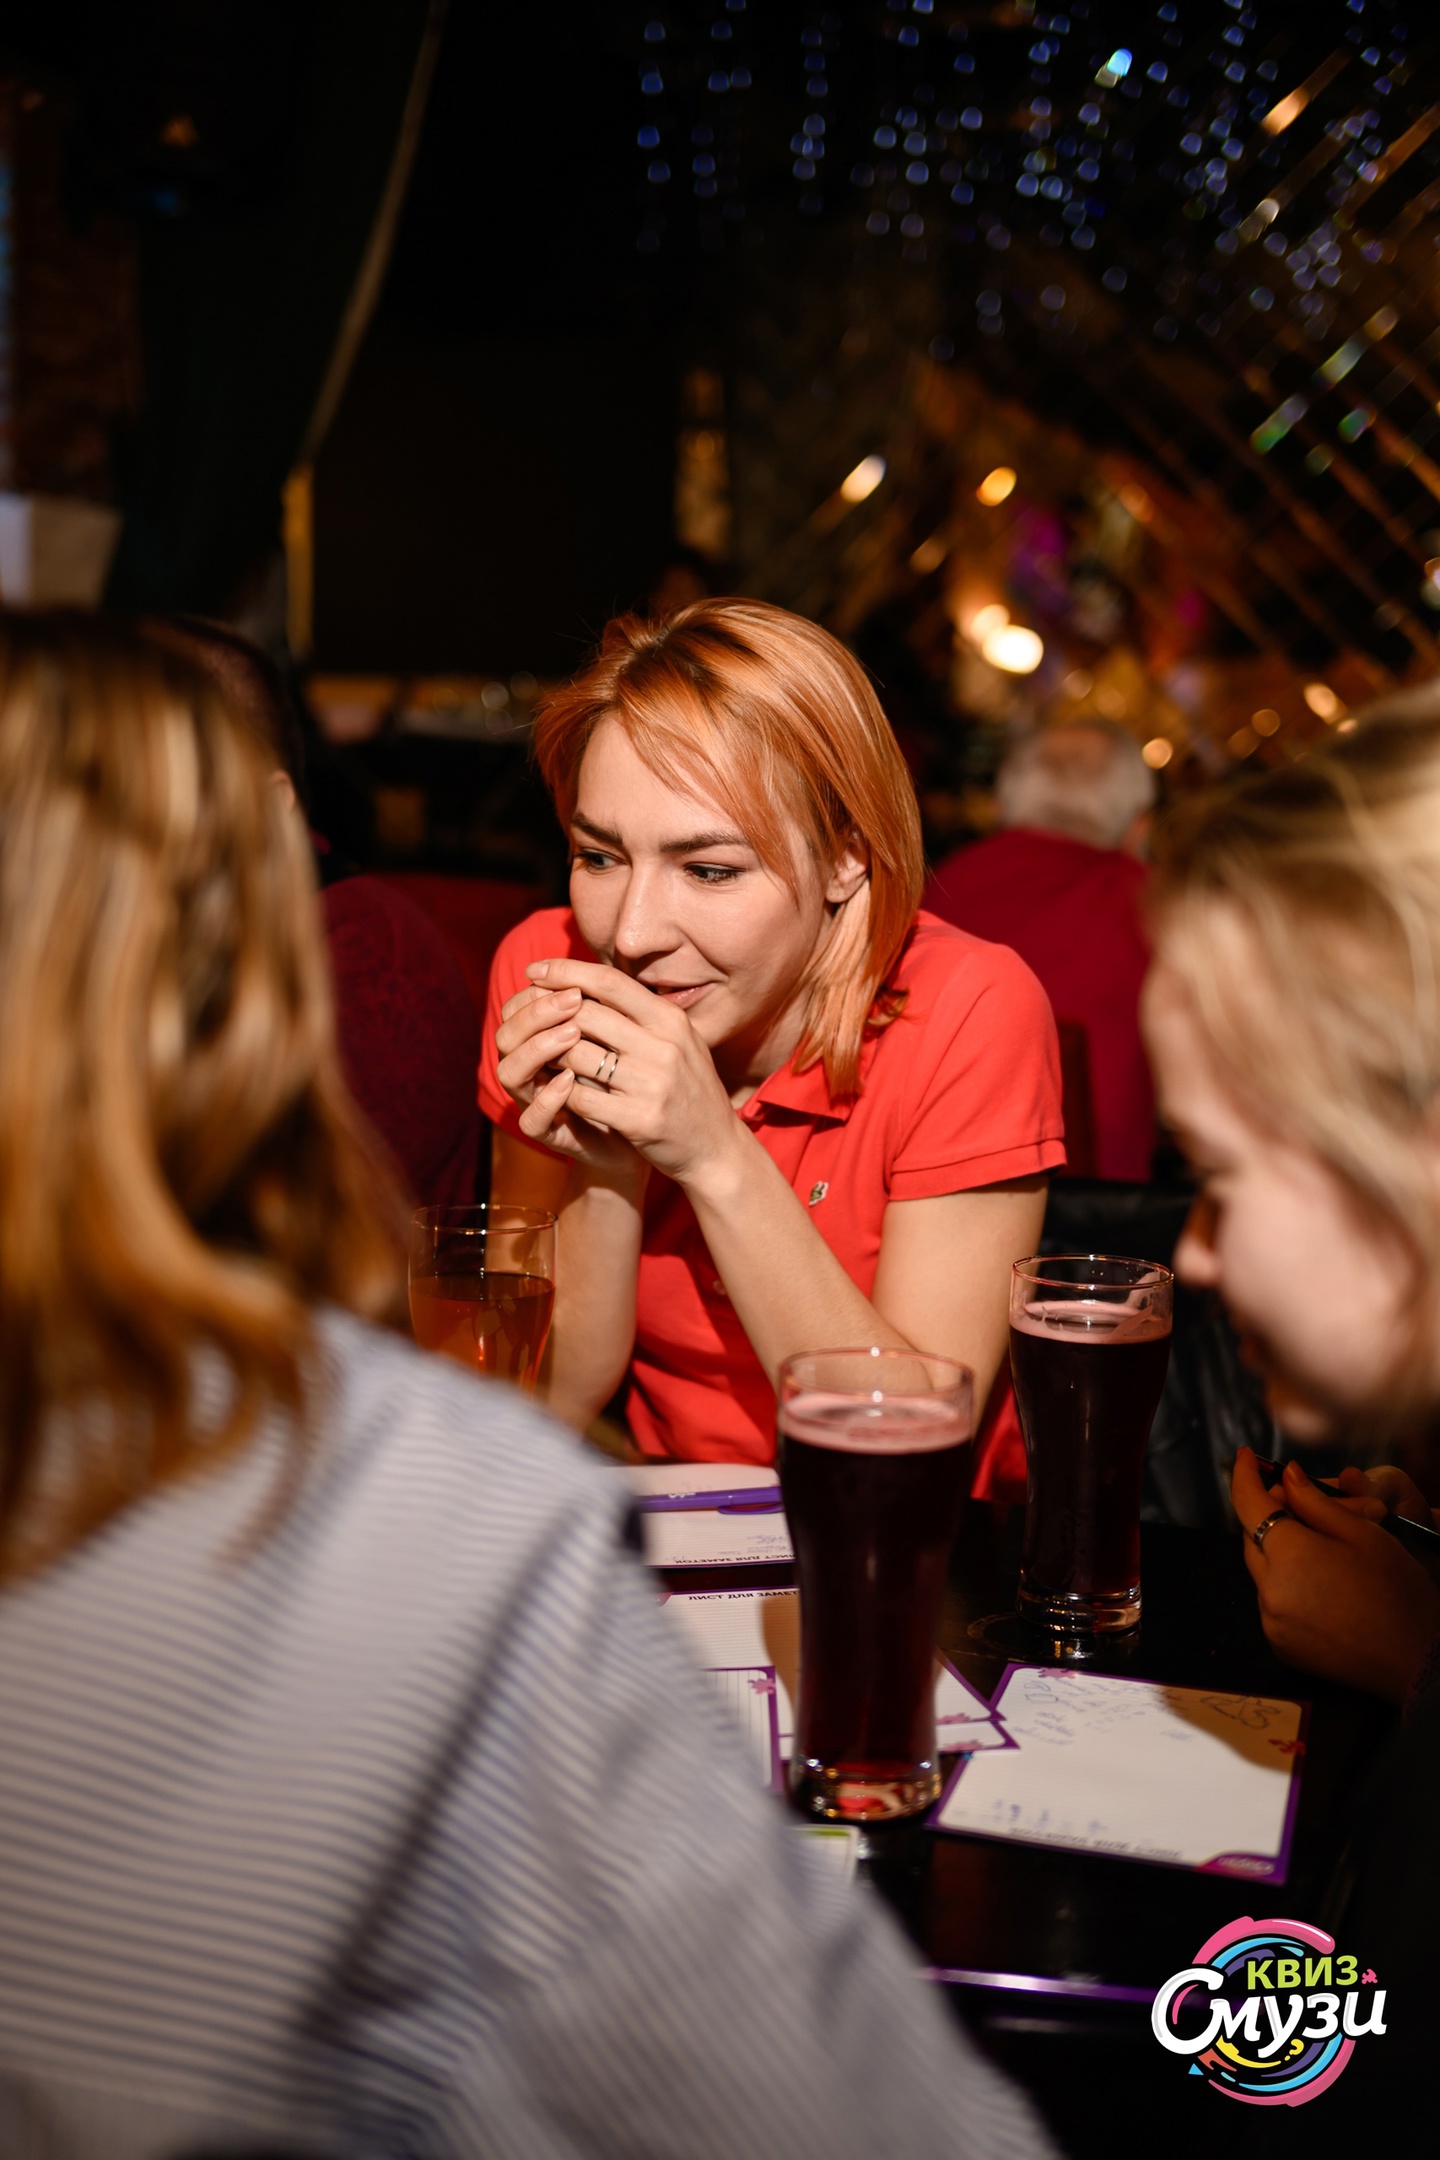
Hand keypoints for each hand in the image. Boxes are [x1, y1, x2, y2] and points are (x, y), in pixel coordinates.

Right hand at [494, 980, 644, 1186]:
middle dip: (536, 1013)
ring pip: (509, 1072)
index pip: (519, 1007)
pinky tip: (569, 1081)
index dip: (539, 991)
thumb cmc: (638, 1081)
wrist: (659, 1136)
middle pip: (507, 1034)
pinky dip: (547, 1098)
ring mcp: (538, 1102)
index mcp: (543, 1040)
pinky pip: (532, 1119)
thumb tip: (606, 965)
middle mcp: (533, 1069)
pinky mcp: (551, 1136)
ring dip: (537, 1048)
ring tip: (572, 1034)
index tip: (573, 982)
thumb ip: (609, 1008)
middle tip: (573, 1001)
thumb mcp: (626, 1037)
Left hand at [511, 957, 745, 1189]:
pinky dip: (561, 1092)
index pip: (610, 981)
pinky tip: (557, 1091)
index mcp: (671, 1020)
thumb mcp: (679, 1041)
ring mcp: (651, 1084)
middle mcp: (663, 1046)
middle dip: (548, 1013)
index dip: (567, 971)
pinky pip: (580, 1097)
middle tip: (528, 1018)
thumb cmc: (689, 1089)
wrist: (715, 1148)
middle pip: (586, 1013)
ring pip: (576, 1054)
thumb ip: (643, 1014)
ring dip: (551, 1055)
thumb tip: (590, 981)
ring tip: (541, 1056)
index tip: (536, 969)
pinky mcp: (638, 1119)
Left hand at [1232, 1447, 1439, 1704]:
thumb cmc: (1400, 1594)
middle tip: (1304, 1503)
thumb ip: (1317, 1501)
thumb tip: (1287, 1476)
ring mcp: (1272, 1622)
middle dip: (1271, 1515)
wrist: (1418, 1662)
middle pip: (1253, 1537)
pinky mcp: (1281, 1646)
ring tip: (1325, 1549)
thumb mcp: (1365, 1533)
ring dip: (1281, 1552)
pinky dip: (1287, 1585)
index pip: (1248, 1504)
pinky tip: (1324, 1584)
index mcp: (1289, 1556)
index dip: (1245, 1475)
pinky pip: (1272, 1602)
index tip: (1247, 1457)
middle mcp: (1270, 1591)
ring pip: (1263, 1570)